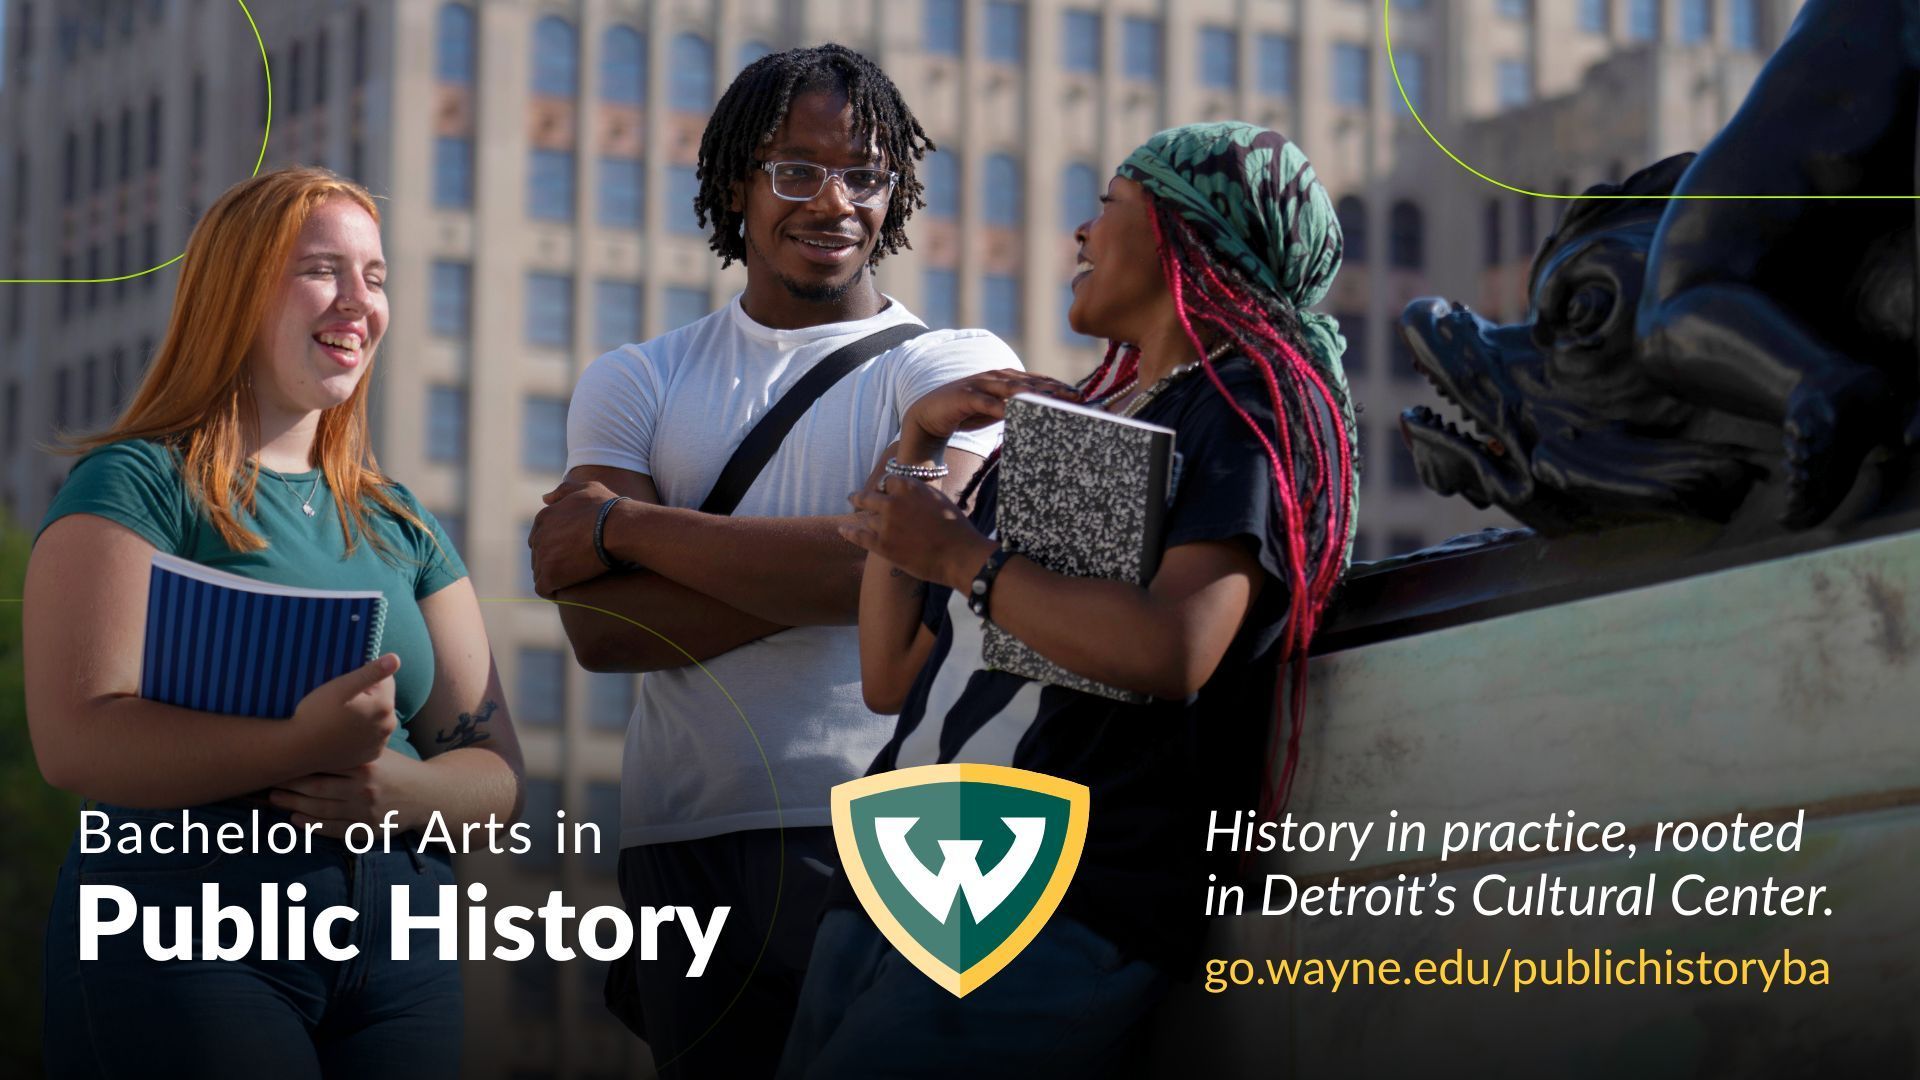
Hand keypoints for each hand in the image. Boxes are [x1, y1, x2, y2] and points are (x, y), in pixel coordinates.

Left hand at [269, 748, 428, 836]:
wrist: (427, 795)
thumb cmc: (398, 769)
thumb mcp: (381, 751)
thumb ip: (354, 745)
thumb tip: (318, 728)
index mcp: (366, 765)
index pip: (324, 764)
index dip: (298, 764)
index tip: (279, 761)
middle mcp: (365, 788)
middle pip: (317, 789)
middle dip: (289, 787)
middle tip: (269, 784)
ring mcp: (366, 812)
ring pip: (322, 811)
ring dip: (294, 806)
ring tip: (276, 800)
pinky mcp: (368, 830)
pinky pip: (334, 830)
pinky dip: (313, 826)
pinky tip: (297, 820)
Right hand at [288, 655, 399, 773]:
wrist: (298, 750)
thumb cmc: (316, 714)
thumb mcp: (340, 687)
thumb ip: (370, 672)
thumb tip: (396, 659)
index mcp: (385, 706)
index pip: (386, 680)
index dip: (365, 679)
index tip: (345, 687)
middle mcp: (389, 726)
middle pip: (382, 700)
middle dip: (366, 697)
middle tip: (339, 703)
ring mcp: (380, 743)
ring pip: (377, 718)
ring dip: (365, 714)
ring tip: (339, 718)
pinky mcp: (371, 755)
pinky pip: (371, 736)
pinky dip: (362, 732)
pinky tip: (343, 732)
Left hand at [531, 479, 631, 596]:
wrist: (618, 528)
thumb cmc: (608, 508)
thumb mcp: (586, 488)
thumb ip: (563, 491)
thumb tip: (544, 498)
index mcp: (544, 517)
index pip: (539, 537)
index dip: (555, 546)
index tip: (570, 553)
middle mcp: (538, 536)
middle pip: (539, 556)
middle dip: (553, 562)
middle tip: (574, 568)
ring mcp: (543, 556)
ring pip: (540, 573)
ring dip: (553, 578)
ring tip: (572, 581)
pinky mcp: (550, 575)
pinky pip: (544, 589)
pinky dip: (552, 592)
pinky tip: (566, 592)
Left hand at [842, 476, 996, 589]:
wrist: (957, 554)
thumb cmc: (955, 527)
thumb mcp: (938, 499)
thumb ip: (918, 495)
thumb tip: (908, 496)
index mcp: (909, 487)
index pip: (888, 482)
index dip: (885, 488)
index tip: (884, 492)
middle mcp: (893, 502)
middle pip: (869, 496)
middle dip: (861, 497)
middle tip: (854, 497)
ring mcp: (885, 524)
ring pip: (867, 518)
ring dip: (864, 519)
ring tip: (853, 519)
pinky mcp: (881, 545)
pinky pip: (859, 536)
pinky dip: (849, 532)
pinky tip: (842, 530)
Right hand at [899, 369, 1081, 461]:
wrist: (929, 416)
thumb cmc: (967, 413)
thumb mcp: (997, 410)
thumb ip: (1017, 408)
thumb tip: (1044, 415)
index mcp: (1004, 379)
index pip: (1036, 380)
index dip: (1057, 386)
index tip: (1078, 396)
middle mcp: (994, 377)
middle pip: (1029, 381)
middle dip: (1052, 389)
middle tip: (1074, 397)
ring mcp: (979, 385)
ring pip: (1011, 388)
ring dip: (1033, 394)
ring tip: (1052, 402)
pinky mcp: (965, 397)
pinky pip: (987, 403)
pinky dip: (1002, 407)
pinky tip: (1015, 414)